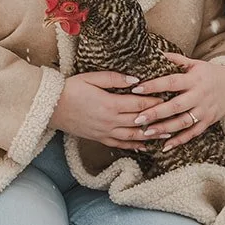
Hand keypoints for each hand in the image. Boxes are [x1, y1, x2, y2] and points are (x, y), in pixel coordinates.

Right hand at [49, 72, 164, 147]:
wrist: (50, 107)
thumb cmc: (70, 89)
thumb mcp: (91, 78)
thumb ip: (115, 79)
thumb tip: (136, 80)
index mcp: (110, 104)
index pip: (140, 104)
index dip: (156, 101)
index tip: (169, 97)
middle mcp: (110, 121)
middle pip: (140, 121)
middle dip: (158, 118)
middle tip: (174, 115)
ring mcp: (105, 132)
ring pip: (133, 135)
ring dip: (151, 135)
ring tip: (167, 133)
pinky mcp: (99, 138)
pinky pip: (120, 144)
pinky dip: (134, 145)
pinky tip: (145, 146)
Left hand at [129, 54, 224, 149]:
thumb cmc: (208, 74)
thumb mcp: (195, 64)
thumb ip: (176, 60)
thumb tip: (155, 53)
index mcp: (193, 79)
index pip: (171, 82)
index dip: (154, 86)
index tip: (136, 89)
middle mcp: (199, 96)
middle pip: (175, 106)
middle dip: (156, 113)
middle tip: (137, 118)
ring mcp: (204, 111)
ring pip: (182, 122)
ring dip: (164, 129)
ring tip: (147, 133)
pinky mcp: (207, 122)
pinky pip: (192, 134)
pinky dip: (179, 141)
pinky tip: (164, 147)